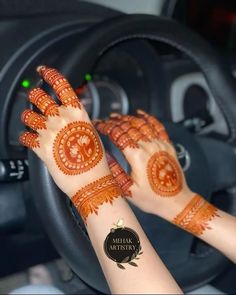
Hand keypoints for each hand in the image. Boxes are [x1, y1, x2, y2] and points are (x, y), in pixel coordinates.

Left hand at [19, 66, 120, 221]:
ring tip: (29, 119)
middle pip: (38, 97)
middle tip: (33, 97)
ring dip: (27, 116)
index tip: (42, 71)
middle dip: (33, 95)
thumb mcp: (92, 134)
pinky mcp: (40, 148)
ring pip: (28, 115)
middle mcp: (61, 119)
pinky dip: (24, 136)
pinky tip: (29, 138)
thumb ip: (79, 122)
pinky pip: (24, 136)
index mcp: (78, 113)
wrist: (92, 182)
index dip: (49, 74)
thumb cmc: (96, 161)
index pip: (61, 85)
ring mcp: (49, 132)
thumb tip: (72, 115)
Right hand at [94, 111, 195, 220]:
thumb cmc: (153, 199)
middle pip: (128, 127)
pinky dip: (148, 118)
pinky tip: (141, 114)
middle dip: (114, 121)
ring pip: (141, 124)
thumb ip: (115, 170)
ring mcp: (160, 144)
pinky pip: (158, 126)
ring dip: (128, 118)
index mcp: (137, 156)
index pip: (118, 135)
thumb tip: (105, 156)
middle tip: (105, 120)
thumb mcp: (128, 189)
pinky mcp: (168, 146)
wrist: (176, 201)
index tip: (99, 124)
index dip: (106, 127)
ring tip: (117, 116)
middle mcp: (149, 147)